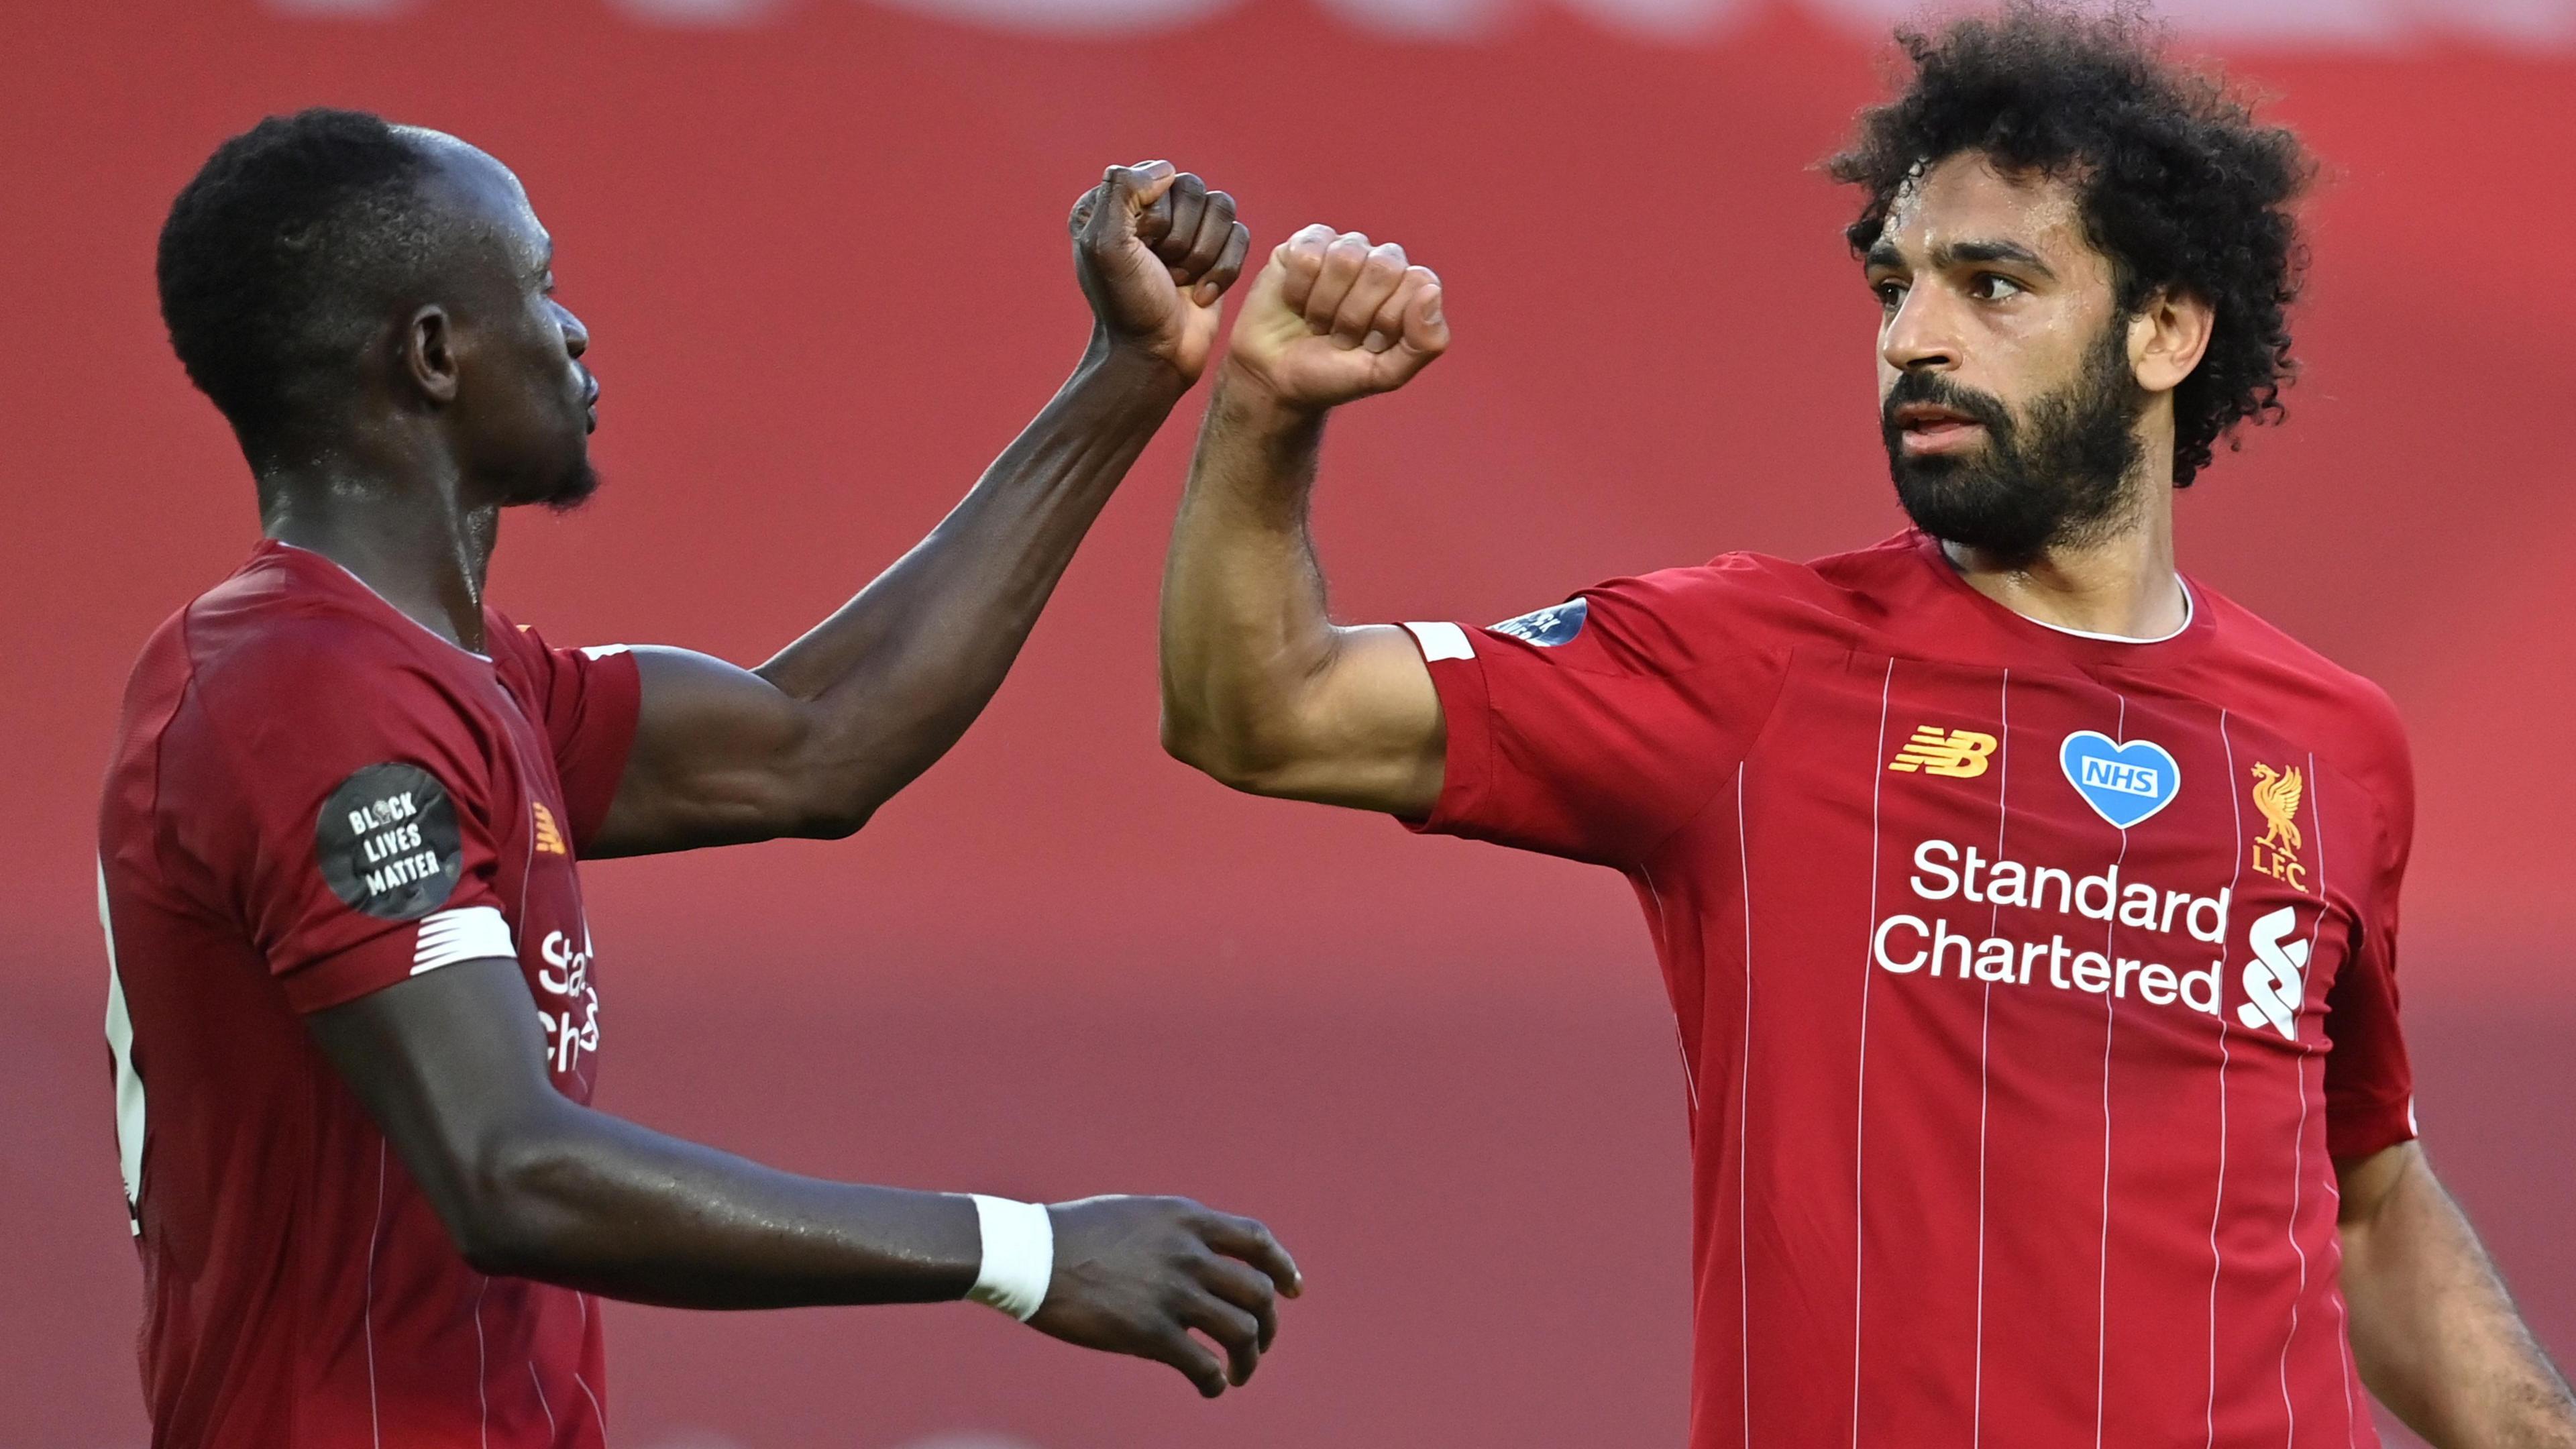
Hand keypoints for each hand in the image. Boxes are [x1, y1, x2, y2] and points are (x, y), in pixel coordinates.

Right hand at [1026, 1194, 1301, 1397]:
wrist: (1029, 1255)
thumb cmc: (1074, 1235)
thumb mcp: (1137, 1215)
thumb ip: (1175, 1233)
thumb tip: (1203, 1258)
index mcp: (1186, 1219)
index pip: (1257, 1240)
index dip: (1283, 1267)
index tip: (1294, 1291)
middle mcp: (1188, 1253)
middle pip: (1258, 1292)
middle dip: (1268, 1325)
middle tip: (1258, 1345)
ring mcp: (1171, 1292)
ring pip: (1242, 1331)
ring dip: (1248, 1359)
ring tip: (1237, 1374)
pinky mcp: (1149, 1333)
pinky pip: (1203, 1365)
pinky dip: (1215, 1382)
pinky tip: (1209, 1388)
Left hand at [1070, 162, 1251, 383]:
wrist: (1156, 355)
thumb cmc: (1128, 303)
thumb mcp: (1106, 245)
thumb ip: (1123, 191)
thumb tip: (1166, 170)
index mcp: (1115, 201)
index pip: (1159, 177)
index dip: (1158, 219)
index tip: (1141, 253)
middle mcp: (1150, 208)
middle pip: (1194, 190)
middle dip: (1183, 240)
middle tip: (1163, 271)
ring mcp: (1187, 229)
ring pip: (1222, 208)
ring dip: (1204, 255)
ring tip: (1181, 281)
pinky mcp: (1217, 251)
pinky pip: (1241, 234)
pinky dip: (1225, 270)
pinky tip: (1201, 295)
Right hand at [1220, 225, 1447, 412]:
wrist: (1277, 379)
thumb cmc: (1333, 374)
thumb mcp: (1386, 374)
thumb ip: (1426, 342)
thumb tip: (1431, 291)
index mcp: (1409, 287)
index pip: (1417, 282)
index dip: (1389, 319)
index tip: (1371, 343)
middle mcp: (1379, 261)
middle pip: (1383, 267)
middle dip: (1356, 315)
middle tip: (1341, 336)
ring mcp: (1342, 249)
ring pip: (1344, 258)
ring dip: (1325, 305)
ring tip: (1318, 322)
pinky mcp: (1303, 245)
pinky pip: (1307, 255)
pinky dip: (1298, 291)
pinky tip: (1296, 304)